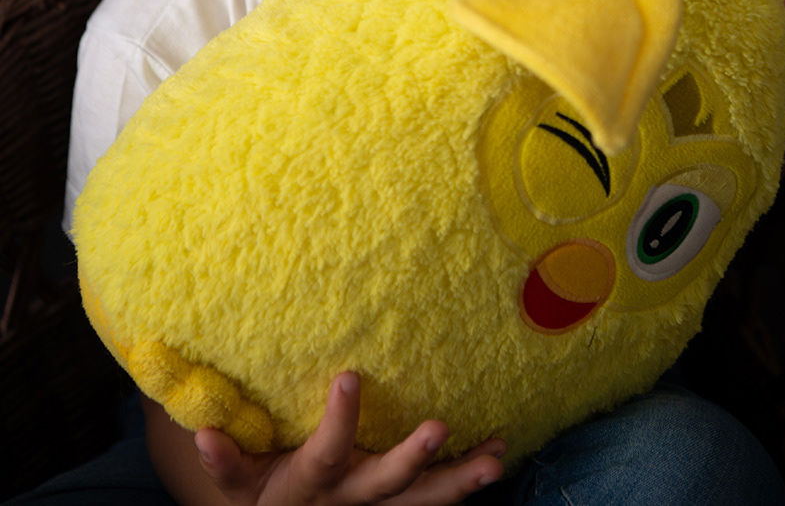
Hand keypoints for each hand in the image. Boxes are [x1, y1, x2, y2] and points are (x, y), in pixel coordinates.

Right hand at [193, 373, 505, 505]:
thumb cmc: (264, 493)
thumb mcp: (241, 483)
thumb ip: (227, 460)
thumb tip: (200, 433)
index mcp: (312, 484)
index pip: (325, 451)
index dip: (338, 420)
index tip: (349, 374)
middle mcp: (351, 499)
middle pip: (386, 484)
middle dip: (413, 459)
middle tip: (441, 426)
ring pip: (423, 502)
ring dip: (460, 480)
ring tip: (496, 456)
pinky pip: (437, 502)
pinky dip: (467, 484)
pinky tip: (499, 456)